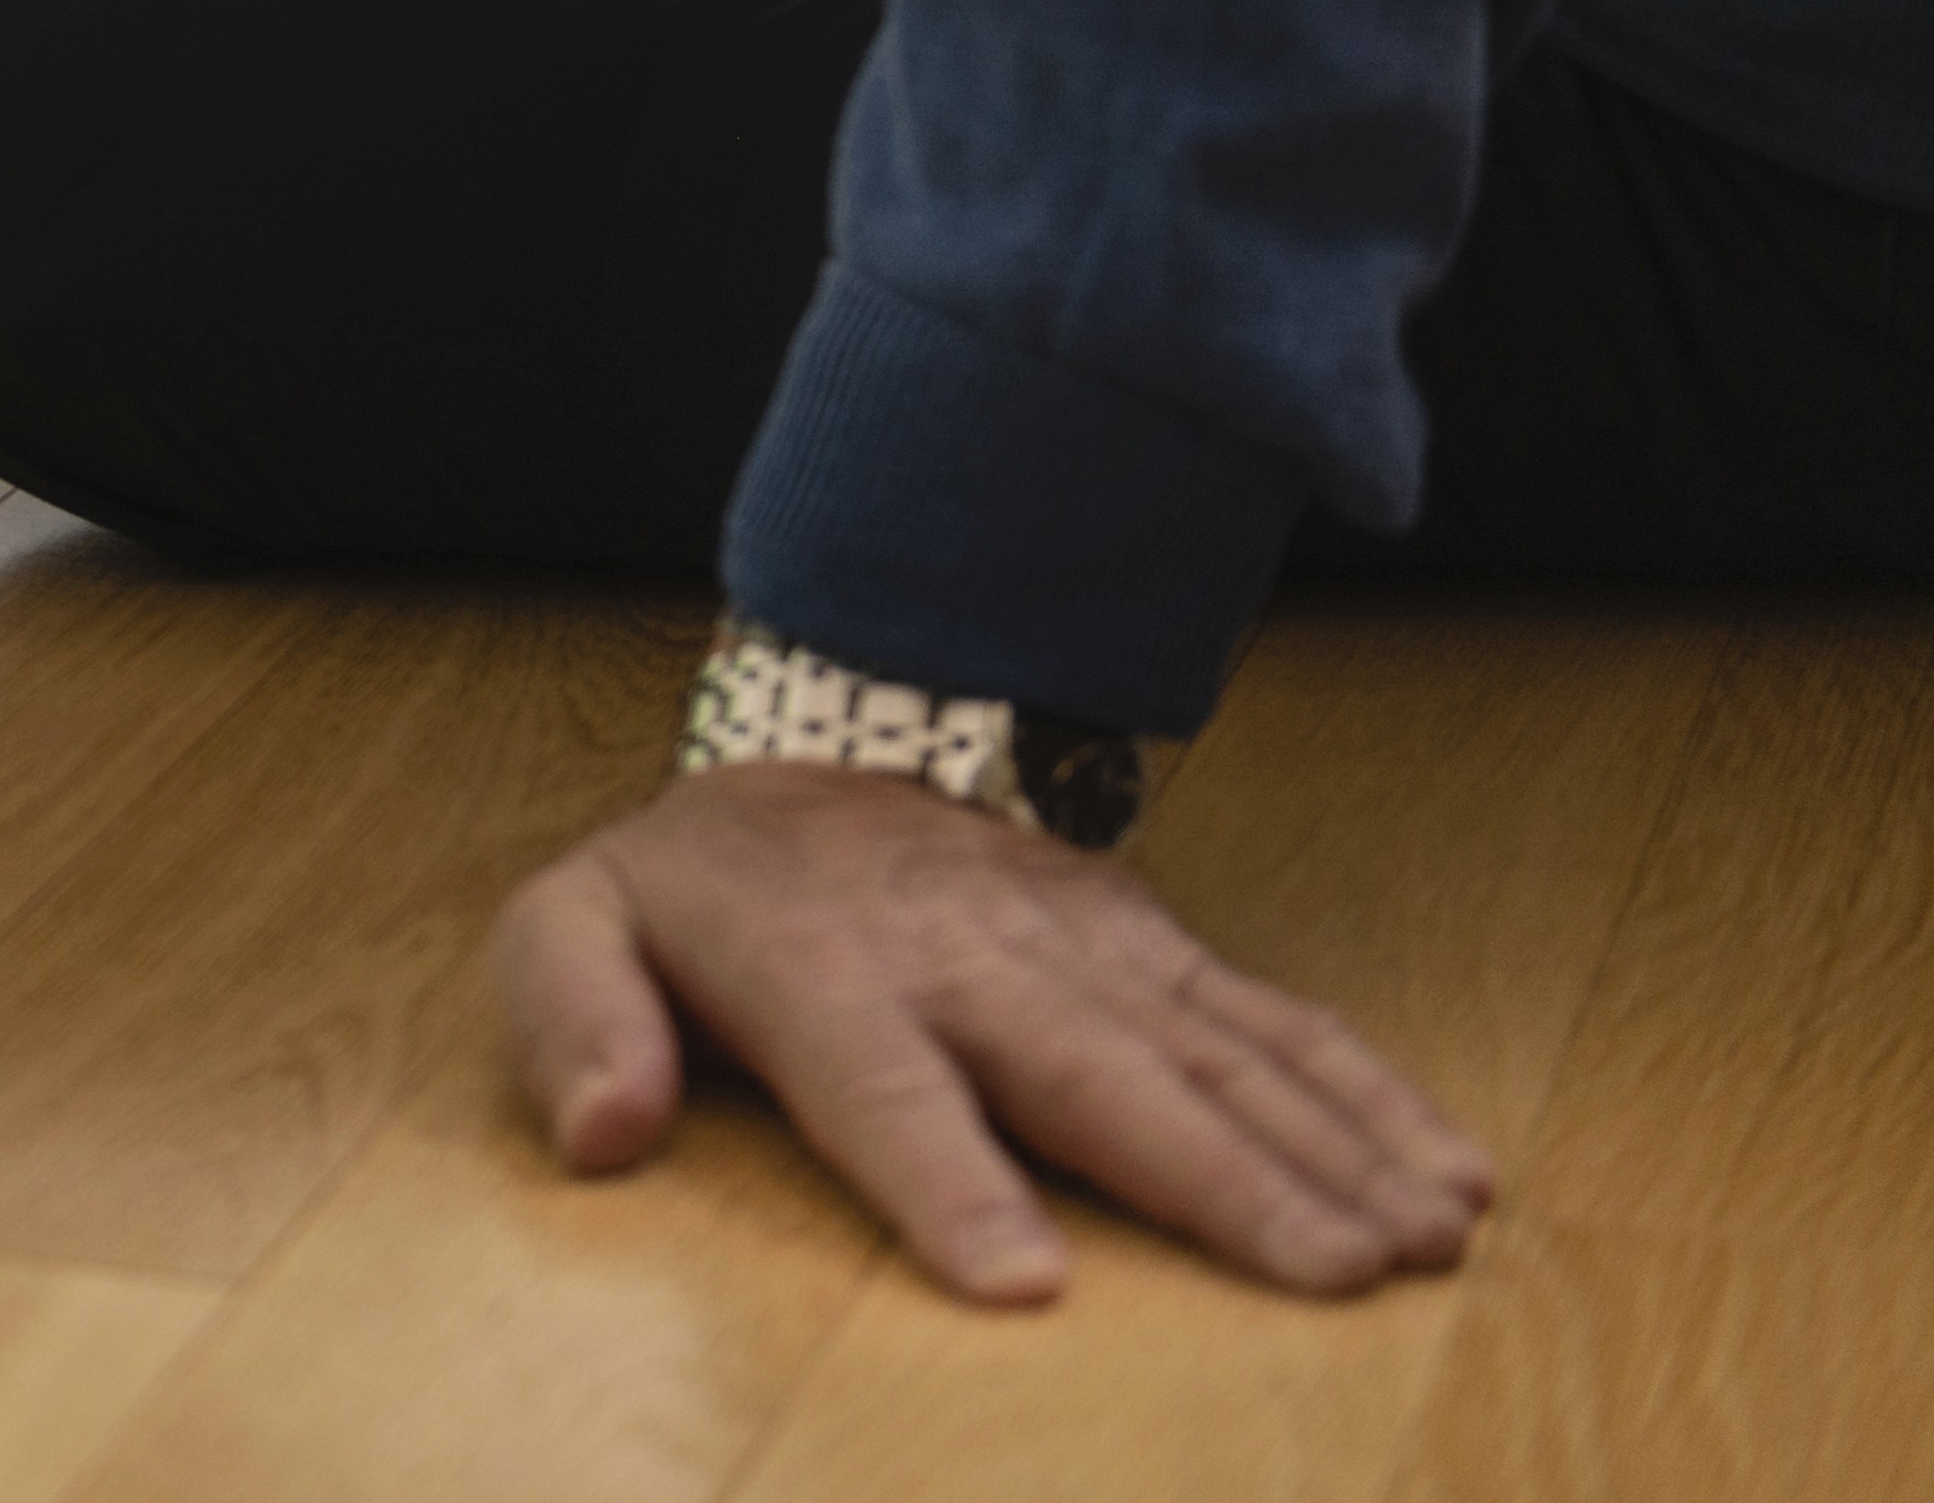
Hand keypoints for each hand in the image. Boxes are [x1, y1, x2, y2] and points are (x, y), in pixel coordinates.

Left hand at [495, 762, 1491, 1300]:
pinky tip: (1449, 1171)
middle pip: (1099, 1077)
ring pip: (1214, 1051)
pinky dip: (1368, 1092)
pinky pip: (1271, 1017)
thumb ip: (569, 1022)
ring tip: (1419, 1244)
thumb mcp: (568, 927)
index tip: (1019, 1282)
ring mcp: (1075, 941)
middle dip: (1217, 1179)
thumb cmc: (688, 888)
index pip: (886, 1089)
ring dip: (1327, 1147)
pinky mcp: (1146, 938)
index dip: (948, 1183)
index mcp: (818, 970)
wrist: (801, 735)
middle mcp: (967, 954)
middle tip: (1327, 1276)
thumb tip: (603, 1131)